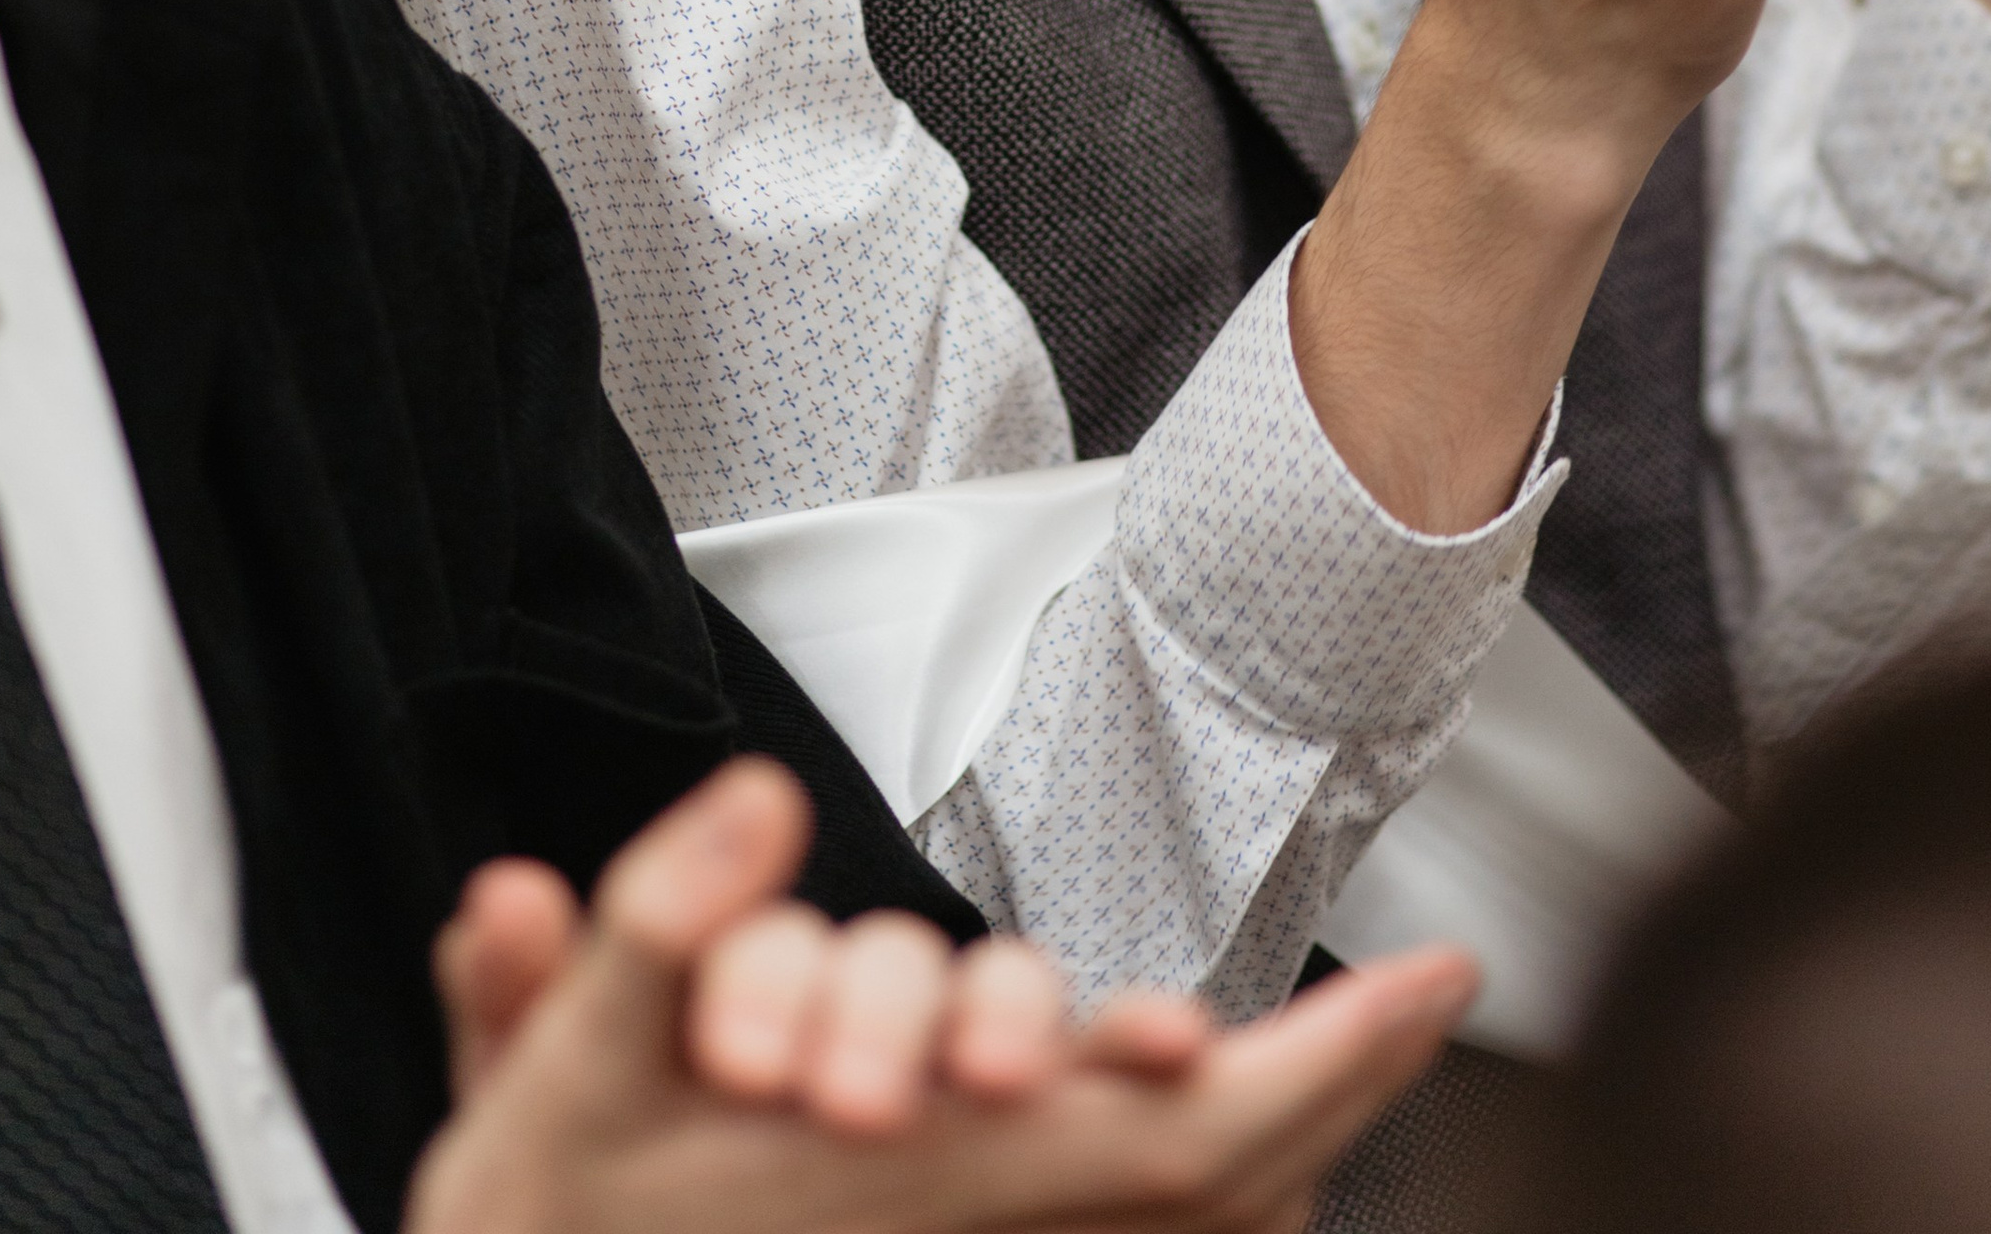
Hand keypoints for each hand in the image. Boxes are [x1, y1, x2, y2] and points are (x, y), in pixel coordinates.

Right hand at [408, 758, 1471, 1233]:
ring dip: (1273, 1136)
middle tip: (1427, 998)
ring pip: (1174, 1220)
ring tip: (1352, 1062)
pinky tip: (1215, 1155)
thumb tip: (756, 800)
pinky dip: (1198, 1196)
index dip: (1327, 1059)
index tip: (1434, 979)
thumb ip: (654, 929)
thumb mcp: (556, 1089)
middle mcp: (980, 1232)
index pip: (1189, 1128)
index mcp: (937, 1180)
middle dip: (1335, 1082)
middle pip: (1219, 1174)